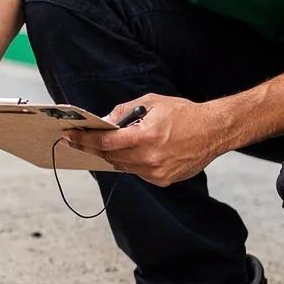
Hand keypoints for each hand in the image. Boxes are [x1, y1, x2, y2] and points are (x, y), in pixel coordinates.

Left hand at [68, 94, 229, 186]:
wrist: (214, 131)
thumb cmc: (184, 113)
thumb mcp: (152, 103)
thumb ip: (125, 111)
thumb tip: (104, 121)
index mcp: (146, 136)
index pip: (106, 141)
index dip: (85, 139)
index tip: (70, 136)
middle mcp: (149, 158)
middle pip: (109, 156)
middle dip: (91, 147)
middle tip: (75, 140)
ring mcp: (156, 172)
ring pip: (121, 166)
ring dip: (110, 155)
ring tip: (101, 144)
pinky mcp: (162, 180)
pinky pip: (137, 172)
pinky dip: (130, 162)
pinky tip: (131, 152)